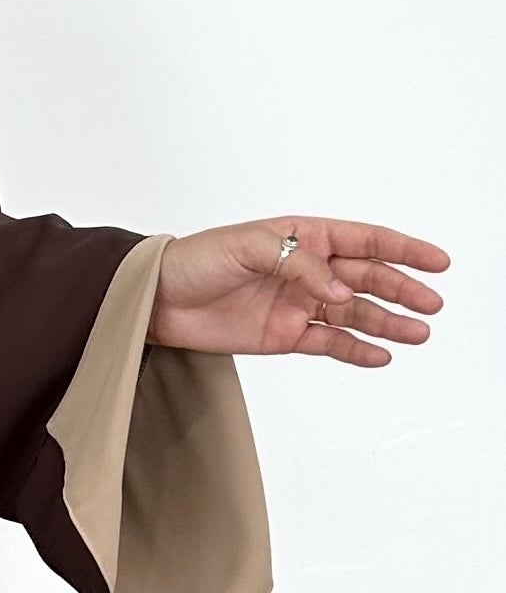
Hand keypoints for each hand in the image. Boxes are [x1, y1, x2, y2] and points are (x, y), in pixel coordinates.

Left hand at [148, 216, 448, 365]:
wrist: (157, 300)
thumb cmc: (196, 260)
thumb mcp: (247, 246)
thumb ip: (298, 265)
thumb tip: (338, 290)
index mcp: (303, 237)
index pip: (364, 241)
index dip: (402, 249)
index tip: (436, 261)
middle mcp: (307, 270)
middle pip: (367, 279)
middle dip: (402, 289)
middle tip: (432, 303)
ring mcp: (298, 304)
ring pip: (355, 313)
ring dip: (387, 322)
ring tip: (418, 333)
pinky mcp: (284, 336)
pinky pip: (330, 343)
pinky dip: (356, 350)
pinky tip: (381, 355)